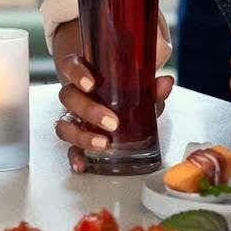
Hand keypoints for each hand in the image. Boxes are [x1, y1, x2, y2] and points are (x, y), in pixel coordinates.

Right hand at [50, 19, 175, 174]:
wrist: (112, 91)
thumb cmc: (119, 82)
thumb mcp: (135, 78)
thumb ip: (149, 81)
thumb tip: (165, 83)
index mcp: (84, 72)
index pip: (71, 66)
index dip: (76, 73)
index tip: (91, 84)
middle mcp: (74, 93)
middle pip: (69, 98)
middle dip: (89, 110)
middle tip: (112, 122)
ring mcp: (73, 116)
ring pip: (65, 125)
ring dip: (82, 136)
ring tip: (103, 144)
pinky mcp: (77, 137)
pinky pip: (70, 147)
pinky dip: (75, 156)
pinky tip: (82, 165)